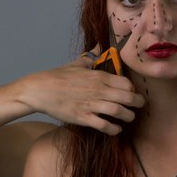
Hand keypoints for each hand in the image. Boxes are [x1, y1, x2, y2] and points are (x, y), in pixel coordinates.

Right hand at [17, 46, 144, 134]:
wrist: (39, 90)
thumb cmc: (57, 76)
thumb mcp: (76, 64)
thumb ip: (91, 57)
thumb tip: (99, 46)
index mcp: (98, 76)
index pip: (126, 83)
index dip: (132, 90)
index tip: (131, 93)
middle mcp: (98, 90)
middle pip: (128, 98)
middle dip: (137, 104)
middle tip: (137, 107)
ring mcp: (91, 104)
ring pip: (119, 112)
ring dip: (128, 117)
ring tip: (128, 118)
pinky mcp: (83, 117)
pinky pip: (104, 125)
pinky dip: (113, 129)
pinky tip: (115, 129)